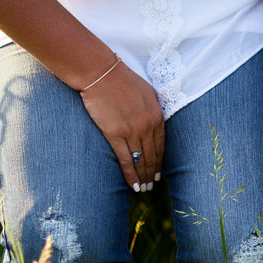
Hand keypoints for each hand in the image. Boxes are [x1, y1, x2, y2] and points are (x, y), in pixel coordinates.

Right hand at [79, 62, 164, 190]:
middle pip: (153, 156)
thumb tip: (156, 122)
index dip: (160, 161)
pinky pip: (126, 160)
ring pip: (141, 161)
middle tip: (153, 186)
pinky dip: (130, 175)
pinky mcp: (115, 134)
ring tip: (143, 189)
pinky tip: (133, 185)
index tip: (159, 173)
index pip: (161, 145)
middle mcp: (148, 126)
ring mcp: (132, 131)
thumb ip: (153, 109)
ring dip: (143, 177)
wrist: (101, 73)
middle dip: (153, 173)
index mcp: (157, 115)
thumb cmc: (122, 79)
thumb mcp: (147, 91)